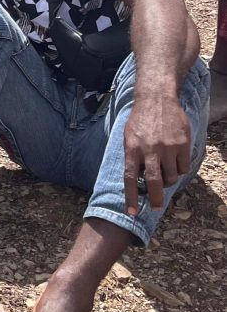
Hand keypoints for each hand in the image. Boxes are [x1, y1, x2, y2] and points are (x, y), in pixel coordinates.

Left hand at [123, 92, 190, 215]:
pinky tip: (175, 161)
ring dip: (168, 180)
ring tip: (165, 172)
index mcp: (132, 148)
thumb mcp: (128, 136)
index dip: (131, 197)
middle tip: (156, 206)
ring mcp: (167, 147)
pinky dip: (179, 169)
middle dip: (155, 198)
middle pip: (153, 182)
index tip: (132, 212)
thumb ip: (132, 156)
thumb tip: (136, 179)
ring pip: (171, 176)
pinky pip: (183, 167)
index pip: (130, 178)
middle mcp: (150, 149)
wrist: (157, 99)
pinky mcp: (182, 143)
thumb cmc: (140, 120)